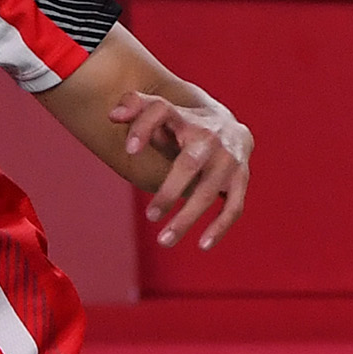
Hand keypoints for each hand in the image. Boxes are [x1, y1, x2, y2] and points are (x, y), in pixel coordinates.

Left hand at [115, 92, 249, 249]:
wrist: (231, 128)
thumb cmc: (183, 127)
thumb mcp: (161, 113)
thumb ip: (135, 108)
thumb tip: (112, 116)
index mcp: (184, 118)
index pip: (161, 112)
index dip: (144, 128)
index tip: (129, 151)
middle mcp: (209, 137)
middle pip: (189, 163)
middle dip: (169, 191)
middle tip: (149, 216)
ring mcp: (228, 159)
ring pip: (208, 191)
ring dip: (187, 218)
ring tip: (164, 241)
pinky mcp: (241, 179)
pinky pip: (234, 206)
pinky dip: (220, 226)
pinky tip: (202, 245)